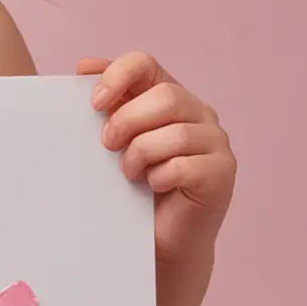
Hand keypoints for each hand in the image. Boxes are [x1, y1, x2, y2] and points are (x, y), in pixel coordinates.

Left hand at [78, 52, 235, 266]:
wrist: (161, 241)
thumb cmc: (135, 189)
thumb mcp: (116, 142)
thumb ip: (106, 104)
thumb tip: (84, 64)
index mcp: (171, 97)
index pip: (145, 64)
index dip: (117, 76)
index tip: (94, 103)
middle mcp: (200, 114)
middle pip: (165, 96)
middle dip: (127, 121)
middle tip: (107, 145)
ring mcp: (216, 143)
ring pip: (175, 133)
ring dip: (140, 154)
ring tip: (129, 174)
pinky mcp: (222, 174)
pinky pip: (185, 166)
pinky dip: (159, 177)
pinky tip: (153, 186)